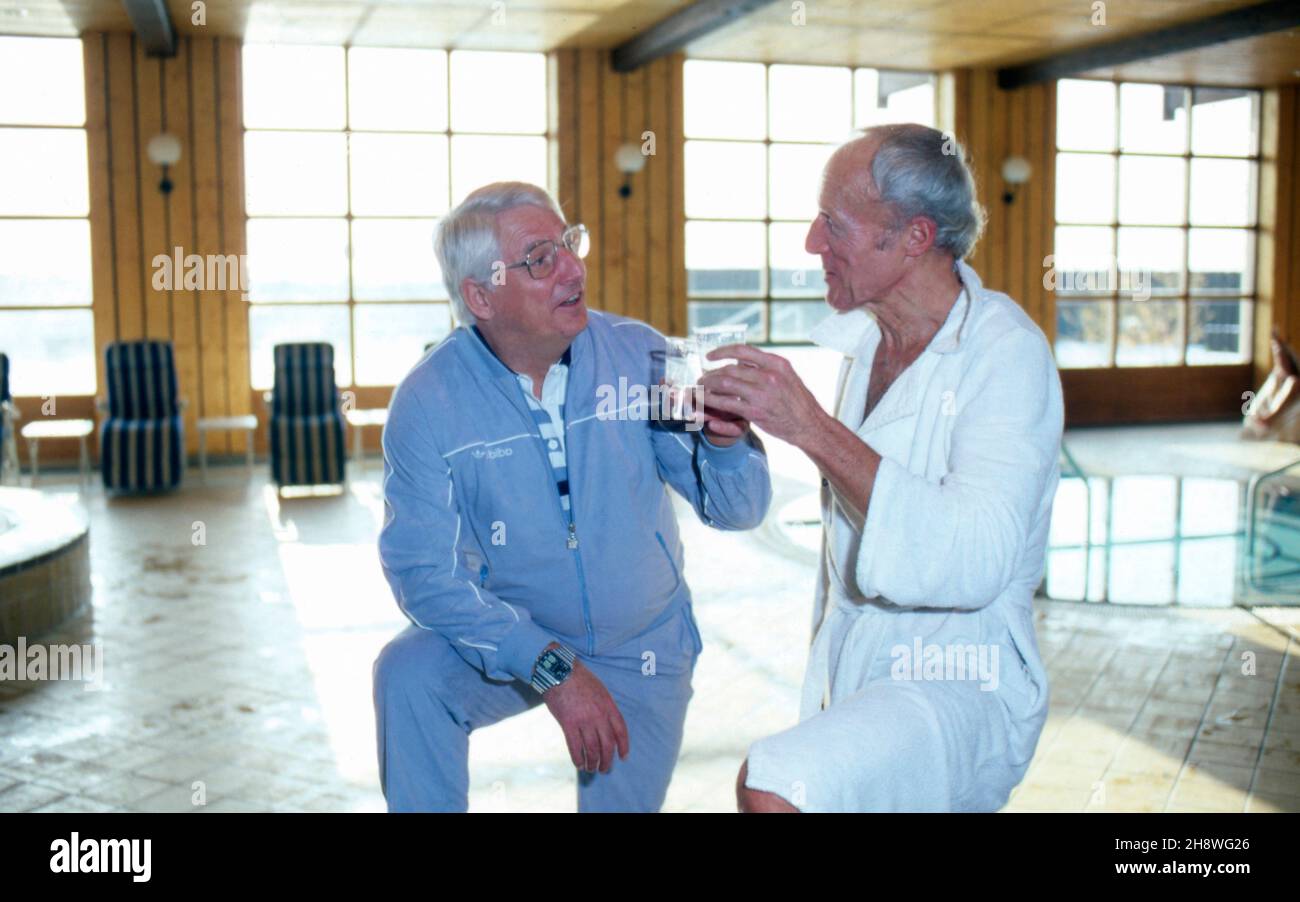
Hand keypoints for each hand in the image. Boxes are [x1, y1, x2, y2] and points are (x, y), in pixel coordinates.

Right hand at [542, 656, 629, 773]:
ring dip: (593, 762)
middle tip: (605, 769)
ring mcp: (583, 720)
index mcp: (608, 706)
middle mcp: (598, 715)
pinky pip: (575, 747)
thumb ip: (605, 707)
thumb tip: (607, 725)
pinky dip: (578, 758)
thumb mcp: (600, 690)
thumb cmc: (578, 678)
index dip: (623, 746)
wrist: (559, 671)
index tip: (623, 757)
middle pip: (607, 745)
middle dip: (607, 760)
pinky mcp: (568, 724)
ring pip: (592, 749)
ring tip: (591, 768)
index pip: (621, 731)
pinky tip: (579, 764)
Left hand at [699, 345, 826, 445]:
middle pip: (730, 368)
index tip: (710, 356)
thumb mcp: (787, 376)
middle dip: (712, 373)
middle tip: (703, 378)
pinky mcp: (755, 411)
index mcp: (777, 363)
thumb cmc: (799, 402)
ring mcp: (762, 393)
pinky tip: (706, 401)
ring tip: (701, 389)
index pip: (743, 350)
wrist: (809, 425)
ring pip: (724, 383)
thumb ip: (767, 367)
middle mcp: (769, 375)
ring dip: (708, 385)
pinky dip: (712, 401)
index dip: (722, 351)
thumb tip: (743, 361)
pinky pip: (726, 403)